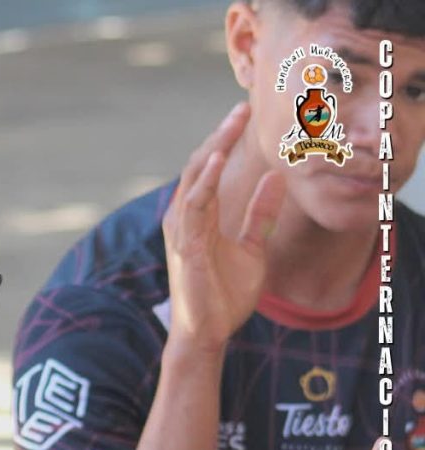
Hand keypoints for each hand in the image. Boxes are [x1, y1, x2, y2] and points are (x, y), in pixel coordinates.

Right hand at [162, 102, 285, 351]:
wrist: (208, 333)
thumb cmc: (224, 296)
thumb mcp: (253, 248)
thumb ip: (261, 215)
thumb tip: (275, 179)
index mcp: (199, 218)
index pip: (209, 170)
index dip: (225, 142)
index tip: (245, 116)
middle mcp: (185, 219)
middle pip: (201, 166)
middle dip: (221, 136)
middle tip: (242, 108)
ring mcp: (182, 231)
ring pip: (195, 179)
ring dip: (214, 148)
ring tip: (233, 122)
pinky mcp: (186, 245)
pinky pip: (194, 205)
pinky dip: (206, 180)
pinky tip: (219, 159)